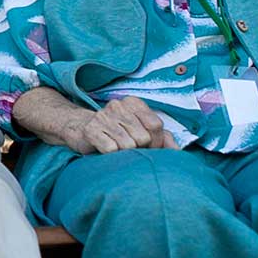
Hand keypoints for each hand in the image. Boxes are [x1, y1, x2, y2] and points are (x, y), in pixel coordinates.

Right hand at [58, 97, 178, 154]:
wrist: (80, 128)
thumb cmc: (116, 131)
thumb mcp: (140, 129)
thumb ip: (162, 138)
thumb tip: (177, 151)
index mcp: (133, 103)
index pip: (155, 125)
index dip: (157, 142)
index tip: (150, 148)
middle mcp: (118, 106)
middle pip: (143, 137)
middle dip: (140, 149)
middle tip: (130, 148)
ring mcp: (103, 117)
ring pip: (128, 145)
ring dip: (124, 153)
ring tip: (117, 148)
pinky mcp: (91, 130)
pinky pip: (111, 150)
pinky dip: (111, 155)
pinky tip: (106, 150)